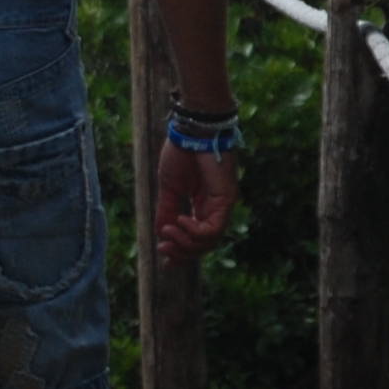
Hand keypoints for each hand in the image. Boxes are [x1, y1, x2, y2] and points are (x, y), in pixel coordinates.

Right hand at [152, 143, 237, 265]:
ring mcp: (223, 205)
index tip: (163, 256)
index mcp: (202, 205)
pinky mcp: (226, 200)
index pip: (197, 237)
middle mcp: (215, 208)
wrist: (191, 131)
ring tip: (168, 232)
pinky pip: (213, 229)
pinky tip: (181, 221)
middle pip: (204, 245)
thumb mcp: (169, 189)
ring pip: (210, 242)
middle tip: (163, 249)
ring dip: (186, 243)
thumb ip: (168, 212)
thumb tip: (162, 235)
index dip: (181, 251)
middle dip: (182, 252)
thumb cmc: (181, 154)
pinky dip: (195, 232)